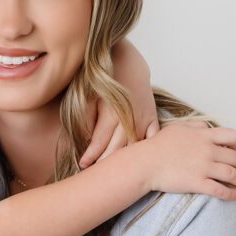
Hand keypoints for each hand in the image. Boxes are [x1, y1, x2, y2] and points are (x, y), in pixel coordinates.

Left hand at [80, 40, 158, 167]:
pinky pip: (152, 138)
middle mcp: (129, 118)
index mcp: (111, 113)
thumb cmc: (101, 78)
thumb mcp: (86, 95)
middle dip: (105, 163)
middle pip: (118, 149)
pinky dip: (147, 150)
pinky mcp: (152, 116)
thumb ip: (86, 119)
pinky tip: (141, 160)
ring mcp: (144, 118)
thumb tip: (86, 141)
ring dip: (125, 161)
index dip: (90, 157)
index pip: (100, 143)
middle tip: (96, 175)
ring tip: (114, 172)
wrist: (125, 60)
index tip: (83, 165)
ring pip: (135, 147)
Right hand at [142, 122, 235, 200]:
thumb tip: (208, 128)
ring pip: (233, 175)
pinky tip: (235, 196)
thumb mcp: (178, 128)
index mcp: (204, 136)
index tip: (235, 152)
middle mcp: (207, 151)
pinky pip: (221, 190)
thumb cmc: (159, 145)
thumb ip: (196, 127)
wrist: (145, 163)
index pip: (232, 136)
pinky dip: (232, 194)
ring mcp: (203, 167)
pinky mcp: (197, 183)